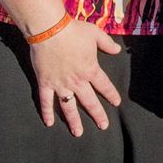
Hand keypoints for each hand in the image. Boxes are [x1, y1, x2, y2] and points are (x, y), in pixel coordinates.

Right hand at [30, 18, 125, 133]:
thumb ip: (107, 44)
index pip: (104, 85)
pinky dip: (47, 112)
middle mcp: (77, 81)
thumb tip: (117, 50)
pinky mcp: (45, 83)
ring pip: (69, 107)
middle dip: (97, 114)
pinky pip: (46, 101)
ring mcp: (60, 84)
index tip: (116, 103)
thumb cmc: (73, 30)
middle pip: (89, 101)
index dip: (111, 94)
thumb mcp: (95, 34)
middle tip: (103, 125)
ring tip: (78, 133)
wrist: (50, 29)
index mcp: (90, 70)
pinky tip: (49, 123)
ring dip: (74, 121)